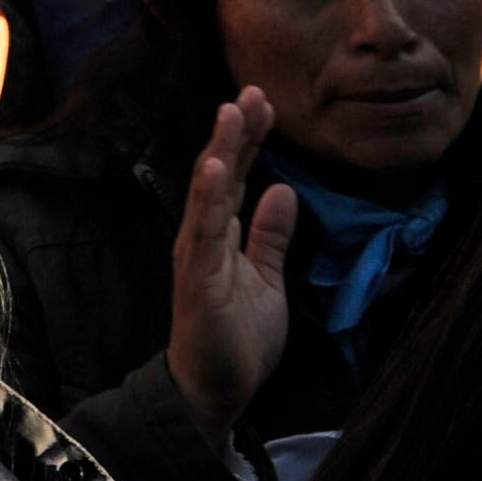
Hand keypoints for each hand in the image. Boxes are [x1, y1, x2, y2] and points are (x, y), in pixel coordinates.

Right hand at [164, 90, 296, 437]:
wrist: (216, 390)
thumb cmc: (237, 337)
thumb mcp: (266, 279)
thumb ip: (270, 236)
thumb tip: (284, 189)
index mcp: (219, 235)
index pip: (236, 177)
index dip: (250, 140)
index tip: (264, 102)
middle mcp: (202, 236)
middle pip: (219, 174)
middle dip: (236, 132)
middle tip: (252, 90)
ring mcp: (197, 255)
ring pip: (208, 193)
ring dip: (221, 151)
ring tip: (233, 113)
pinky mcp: (198, 279)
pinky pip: (204, 233)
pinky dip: (208, 198)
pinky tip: (216, 168)